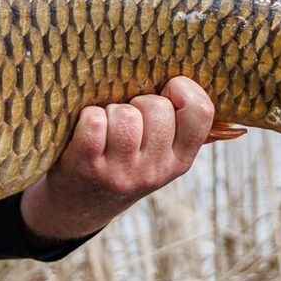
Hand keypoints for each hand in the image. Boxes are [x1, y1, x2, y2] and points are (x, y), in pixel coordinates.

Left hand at [19, 76, 213, 243]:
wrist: (80, 206)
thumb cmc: (123, 163)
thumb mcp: (159, 155)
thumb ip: (177, 125)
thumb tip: (189, 74)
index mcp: (180, 160)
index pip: (201, 112)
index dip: (183, 89)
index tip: (165, 92)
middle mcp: (155, 170)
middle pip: (157, 108)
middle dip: (139, 101)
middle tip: (128, 118)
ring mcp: (121, 171)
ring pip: (126, 115)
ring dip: (111, 111)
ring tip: (107, 126)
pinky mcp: (88, 167)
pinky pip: (94, 122)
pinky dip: (87, 117)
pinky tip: (87, 130)